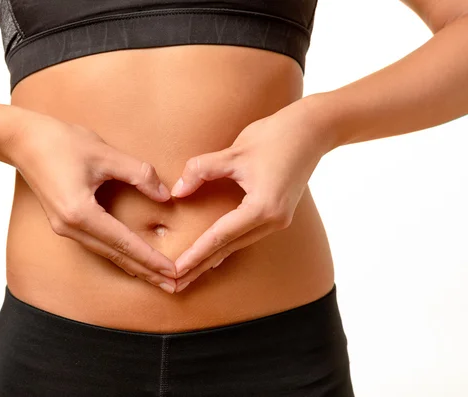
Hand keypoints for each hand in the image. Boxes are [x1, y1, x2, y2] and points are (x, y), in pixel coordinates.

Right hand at [8, 111, 177, 293]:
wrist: (22, 139)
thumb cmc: (61, 141)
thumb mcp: (105, 153)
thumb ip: (138, 174)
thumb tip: (165, 196)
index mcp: (80, 213)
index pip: (124, 242)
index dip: (150, 258)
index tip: (173, 271)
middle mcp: (71, 227)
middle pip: (115, 256)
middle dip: (146, 271)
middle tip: (173, 286)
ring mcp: (64, 228)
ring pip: (105, 253)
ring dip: (133, 266)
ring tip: (157, 278)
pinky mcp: (64, 223)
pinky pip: (96, 245)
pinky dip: (118, 255)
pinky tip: (131, 260)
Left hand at [169, 98, 331, 291]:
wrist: (313, 129)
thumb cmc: (276, 136)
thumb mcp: (234, 152)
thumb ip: (202, 171)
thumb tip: (179, 191)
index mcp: (263, 208)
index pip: (220, 237)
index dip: (195, 254)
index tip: (176, 270)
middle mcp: (273, 220)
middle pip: (229, 248)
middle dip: (200, 266)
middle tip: (175, 285)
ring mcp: (278, 219)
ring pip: (238, 244)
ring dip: (213, 259)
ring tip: (189, 273)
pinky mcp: (278, 213)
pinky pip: (247, 235)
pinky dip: (227, 245)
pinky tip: (214, 255)